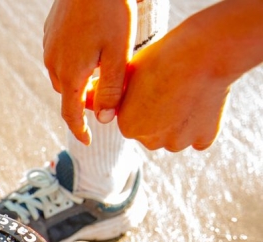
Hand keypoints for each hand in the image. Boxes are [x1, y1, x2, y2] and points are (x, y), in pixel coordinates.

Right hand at [43, 0, 137, 144]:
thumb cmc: (110, 10)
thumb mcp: (119, 52)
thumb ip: (112, 89)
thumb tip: (105, 120)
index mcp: (71, 75)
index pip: (71, 114)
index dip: (80, 130)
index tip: (88, 140)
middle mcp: (54, 65)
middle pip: (68, 95)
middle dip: (83, 101)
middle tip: (106, 95)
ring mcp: (49, 48)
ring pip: (63, 76)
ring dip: (78, 80)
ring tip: (100, 69)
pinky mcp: (49, 32)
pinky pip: (59, 57)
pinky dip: (73, 62)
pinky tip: (90, 47)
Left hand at [116, 22, 229, 151]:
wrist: (205, 52)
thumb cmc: (163, 57)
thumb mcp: (126, 74)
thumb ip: (105, 94)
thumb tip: (83, 100)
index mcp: (128, 128)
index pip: (133, 119)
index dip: (143, 101)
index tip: (155, 85)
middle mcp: (150, 142)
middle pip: (153, 132)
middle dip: (159, 117)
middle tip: (171, 89)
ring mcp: (178, 144)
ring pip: (175, 136)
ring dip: (179, 123)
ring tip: (188, 93)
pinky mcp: (203, 140)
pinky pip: (199, 137)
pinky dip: (201, 125)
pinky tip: (203, 103)